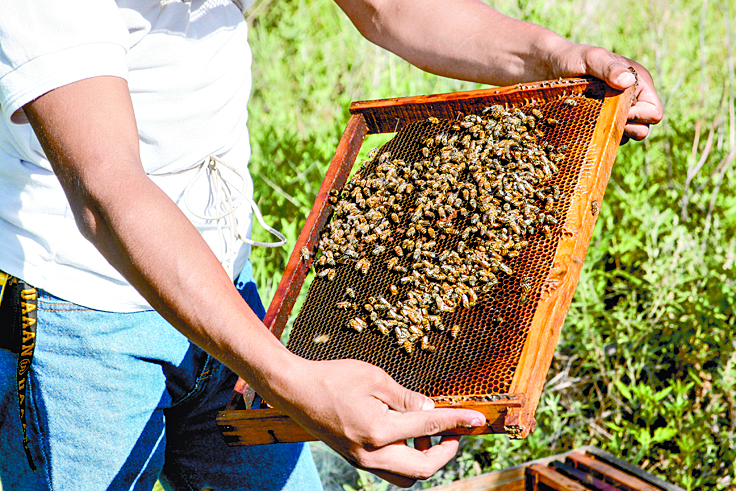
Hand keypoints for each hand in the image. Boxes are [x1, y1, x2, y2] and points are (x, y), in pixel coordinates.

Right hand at [273, 358, 485, 486]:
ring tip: (428, 431)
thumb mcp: (375, 378)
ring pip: (407, 475)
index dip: (457, 421)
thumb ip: (406, 397)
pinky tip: (407, 433)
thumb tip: (430, 409)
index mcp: (378, 430)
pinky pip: (391, 470)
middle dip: (446, 450)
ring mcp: (362, 461)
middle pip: (423, 468)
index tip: (478, 419)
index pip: (429, 426)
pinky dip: (407, 457)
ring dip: (426, 458)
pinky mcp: (356, 459)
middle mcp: (371, 454)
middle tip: (454, 429)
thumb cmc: (333, 377)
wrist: (295, 391)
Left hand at [550, 44, 662, 142]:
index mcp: (638, 83)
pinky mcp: (601, 121)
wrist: (548, 67)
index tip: (615, 109)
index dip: (638, 116)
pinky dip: (599, 136)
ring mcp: (616, 112)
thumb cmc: (572, 58)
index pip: (653, 112)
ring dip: (611, 133)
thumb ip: (608, 68)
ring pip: (626, 136)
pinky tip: (584, 126)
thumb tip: (627, 81)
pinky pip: (608, 138)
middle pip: (643, 128)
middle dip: (627, 128)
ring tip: (592, 120)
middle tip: (603, 117)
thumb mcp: (591, 58)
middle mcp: (631, 99)